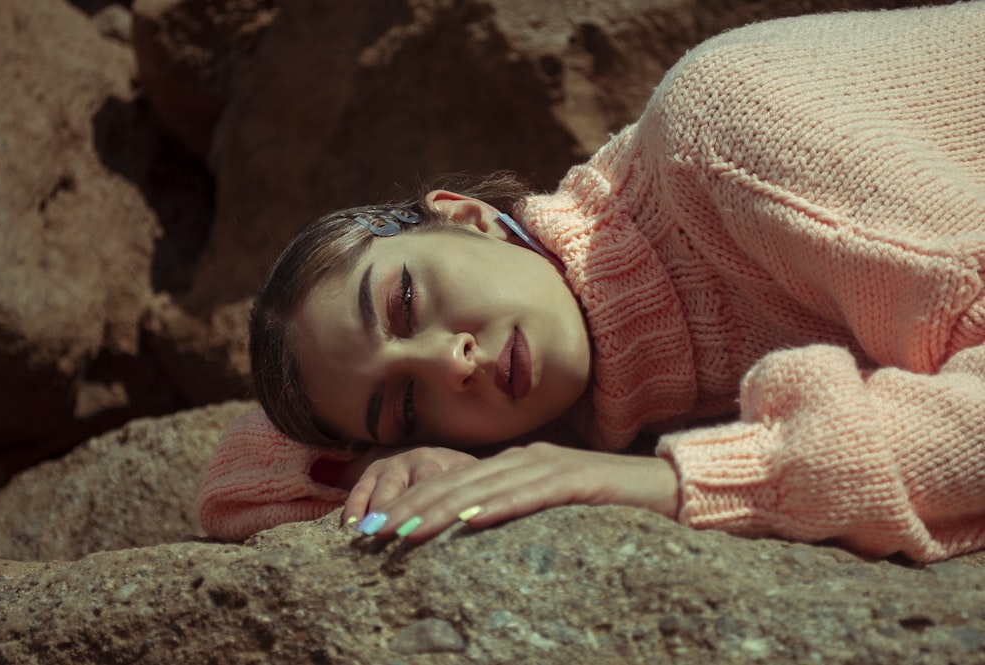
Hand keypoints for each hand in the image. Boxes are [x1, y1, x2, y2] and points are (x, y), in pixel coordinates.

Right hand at [342, 446, 478, 525]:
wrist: (435, 457)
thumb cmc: (462, 480)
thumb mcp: (474, 484)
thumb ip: (478, 499)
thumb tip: (485, 520)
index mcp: (445, 464)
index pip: (435, 484)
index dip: (427, 507)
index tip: (420, 530)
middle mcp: (417, 460)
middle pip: (404, 487)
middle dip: (394, 512)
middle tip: (386, 536)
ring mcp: (392, 466)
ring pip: (379, 490)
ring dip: (373, 513)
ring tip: (366, 536)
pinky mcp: (372, 473)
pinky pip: (358, 492)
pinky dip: (353, 510)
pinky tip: (349, 530)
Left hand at [359, 442, 678, 541]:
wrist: (668, 487)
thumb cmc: (606, 503)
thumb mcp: (549, 506)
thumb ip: (512, 509)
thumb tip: (466, 530)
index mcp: (514, 465)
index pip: (452, 482)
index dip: (411, 500)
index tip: (373, 524)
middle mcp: (525, 459)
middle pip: (457, 482)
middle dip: (411, 506)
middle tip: (370, 530)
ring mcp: (551, 466)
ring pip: (484, 487)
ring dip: (441, 509)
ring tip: (403, 530)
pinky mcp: (578, 481)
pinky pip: (531, 495)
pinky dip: (499, 507)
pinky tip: (471, 521)